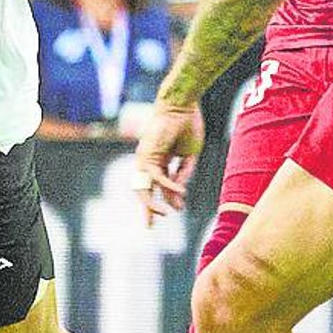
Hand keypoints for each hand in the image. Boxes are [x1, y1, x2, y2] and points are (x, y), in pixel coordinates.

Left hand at [132, 101, 204, 226]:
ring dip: (152, 203)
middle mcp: (149, 160)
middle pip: (144, 189)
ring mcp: (147, 157)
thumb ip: (182, 174)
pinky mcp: (149, 153)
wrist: (182, 105)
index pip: (156, 185)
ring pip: (144, 186)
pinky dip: (168, 185)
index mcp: (159, 160)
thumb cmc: (187, 126)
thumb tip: (178, 194)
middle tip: (149, 227)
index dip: (162, 199)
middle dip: (147, 208)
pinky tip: (180, 194)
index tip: (170, 213)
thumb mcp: (188, 157)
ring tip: (163, 215)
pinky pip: (157, 175)